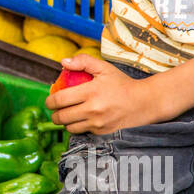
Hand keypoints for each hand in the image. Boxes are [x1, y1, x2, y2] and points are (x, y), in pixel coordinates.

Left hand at [44, 54, 166, 135]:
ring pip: (69, 127)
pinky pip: (82, 132)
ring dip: (65, 122)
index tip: (50, 100)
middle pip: (61, 117)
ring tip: (67, 115)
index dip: (50, 101)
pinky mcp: (102, 132)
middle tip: (55, 109)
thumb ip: (83, 62)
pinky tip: (80, 120)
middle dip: (54, 114)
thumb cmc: (122, 84)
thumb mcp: (104, 68)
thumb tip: (63, 62)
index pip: (59, 100)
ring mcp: (98, 123)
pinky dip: (78, 127)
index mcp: (91, 91)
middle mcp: (93, 109)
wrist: (143, 102)